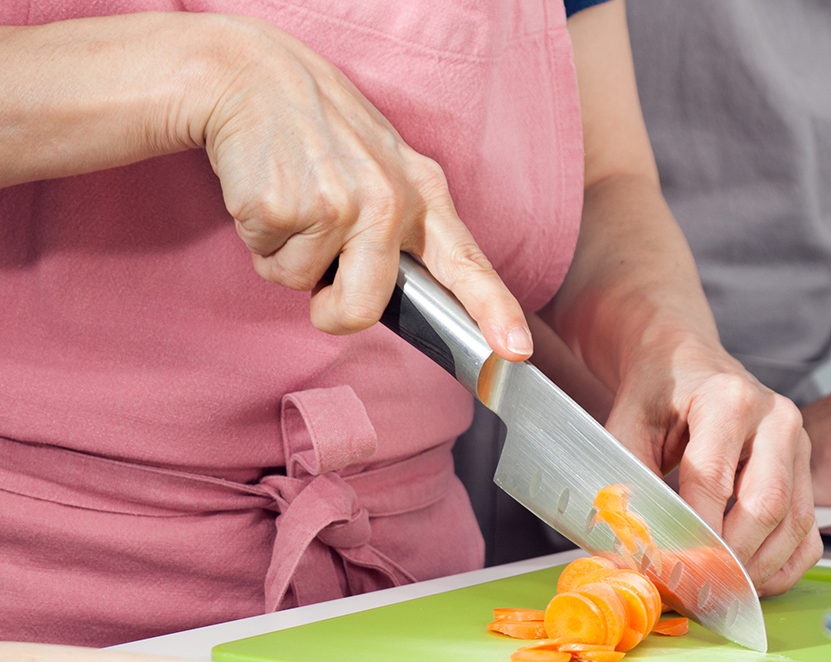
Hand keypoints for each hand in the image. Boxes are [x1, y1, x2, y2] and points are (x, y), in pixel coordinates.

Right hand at [202, 17, 532, 358]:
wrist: (248, 73)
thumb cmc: (318, 129)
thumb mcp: (384, 163)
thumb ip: (403, 225)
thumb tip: (405, 296)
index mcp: (422, 192)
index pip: (468, 263)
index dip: (494, 312)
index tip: (514, 350)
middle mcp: (389, 201)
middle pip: (363, 309)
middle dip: (331, 310)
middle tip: (317, 272)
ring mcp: (338, 204)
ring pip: (302, 287)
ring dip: (286, 257)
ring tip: (291, 200)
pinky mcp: (284, 207)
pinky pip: (267, 262)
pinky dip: (259, 238)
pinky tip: (266, 189)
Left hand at [606, 340, 820, 596]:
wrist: (690, 364)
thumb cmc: (660, 393)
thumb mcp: (628, 424)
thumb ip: (627, 479)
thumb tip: (631, 545)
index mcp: (728, 399)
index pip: (712, 480)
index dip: (691, 532)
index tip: (669, 570)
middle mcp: (775, 419)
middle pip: (765, 505)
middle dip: (730, 558)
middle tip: (697, 591)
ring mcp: (799, 445)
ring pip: (794, 524)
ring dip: (759, 569)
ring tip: (721, 592)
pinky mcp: (807, 470)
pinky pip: (809, 533)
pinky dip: (784, 566)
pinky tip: (751, 580)